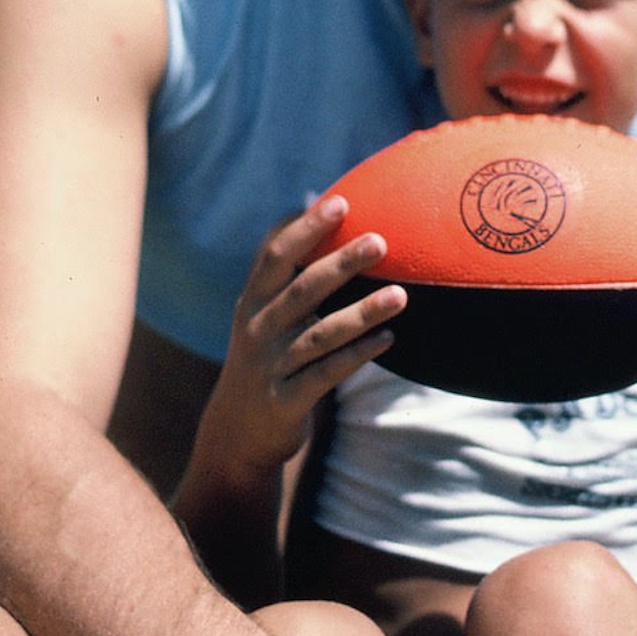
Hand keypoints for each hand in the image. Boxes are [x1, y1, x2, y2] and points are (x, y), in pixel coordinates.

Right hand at [195, 195, 406, 479]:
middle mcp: (257, 329)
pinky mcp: (285, 402)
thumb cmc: (266, 353)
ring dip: (362, 313)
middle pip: (303, 290)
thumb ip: (289, 271)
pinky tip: (389, 337)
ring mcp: (270, 366)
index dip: (307, 228)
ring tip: (400, 295)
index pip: (276, 256)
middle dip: (341, 263)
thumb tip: (322, 205)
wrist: (235, 433)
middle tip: (381, 241)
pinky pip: (326, 374)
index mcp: (253, 300)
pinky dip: (358, 355)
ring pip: (320, 335)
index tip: (341, 202)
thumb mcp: (264, 312)